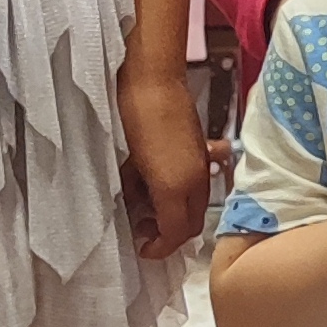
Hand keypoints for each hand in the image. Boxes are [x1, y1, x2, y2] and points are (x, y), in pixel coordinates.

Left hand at [117, 63, 208, 259]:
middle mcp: (194, 176)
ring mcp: (187, 158)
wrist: (152, 77)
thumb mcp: (158, 176)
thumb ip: (167, 212)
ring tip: (131, 202)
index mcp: (191, 186)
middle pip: (185, 219)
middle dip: (163, 231)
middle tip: (137, 229)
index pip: (184, 232)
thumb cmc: (149, 122)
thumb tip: (161, 236)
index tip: (140, 249)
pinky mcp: (176, 143)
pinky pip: (166, 173)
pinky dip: (152, 183)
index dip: (163, 247)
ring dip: (156, 206)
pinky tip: (133, 175)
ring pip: (175, 197)